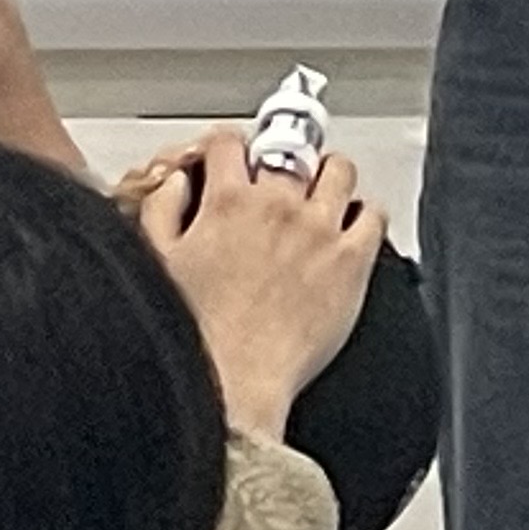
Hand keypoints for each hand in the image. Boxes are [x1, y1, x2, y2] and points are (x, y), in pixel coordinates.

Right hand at [136, 128, 380, 442]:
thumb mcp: (155, 263)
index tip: (232, 154)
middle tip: (278, 177)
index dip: (228, 145)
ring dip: (328, 175)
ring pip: (339, 170)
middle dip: (280, 159)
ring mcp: (320, 230)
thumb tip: (177, 183)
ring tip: (319, 191)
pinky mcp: (353, 260)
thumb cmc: (194, 336)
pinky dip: (364, 213)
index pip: (230, 144)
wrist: (232, 386)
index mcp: (227, 204)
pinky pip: (373, 214)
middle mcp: (278, 208)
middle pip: (289, 152)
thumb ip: (163, 211)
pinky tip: (351, 224)